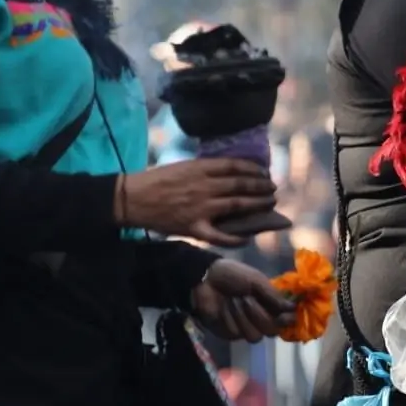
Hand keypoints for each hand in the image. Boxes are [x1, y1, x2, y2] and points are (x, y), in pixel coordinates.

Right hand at [119, 159, 278, 246]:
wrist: (133, 199)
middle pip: (241, 185)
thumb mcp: (182, 166)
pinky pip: (220, 236)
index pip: (235, 166)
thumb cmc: (156, 180)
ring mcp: (200, 208)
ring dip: (256, 205)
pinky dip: (236, 238)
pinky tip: (247, 238)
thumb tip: (229, 173)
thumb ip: (204, 170)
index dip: (254, 169)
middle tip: (273, 189)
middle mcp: (204, 187)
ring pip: (237, 206)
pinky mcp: (193, 227)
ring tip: (269, 204)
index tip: (264, 172)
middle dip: (261, 187)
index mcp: (200, 169)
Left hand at [191, 258, 295, 342]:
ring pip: (255, 336)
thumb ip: (273, 295)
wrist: (206, 279)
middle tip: (247, 298)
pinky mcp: (229, 334)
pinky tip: (222, 308)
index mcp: (269, 304)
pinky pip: (236, 334)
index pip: (285, 320)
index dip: (286, 320)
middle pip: (271, 331)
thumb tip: (292, 307)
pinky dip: (229, 319)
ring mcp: (245, 328)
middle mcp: (260, 318)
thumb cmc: (233, 275)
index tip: (284, 316)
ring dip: (243, 317)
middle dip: (260, 315)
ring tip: (232, 301)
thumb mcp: (255, 280)